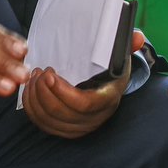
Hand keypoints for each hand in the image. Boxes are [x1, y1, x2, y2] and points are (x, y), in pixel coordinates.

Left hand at [20, 30, 145, 138]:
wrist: (107, 88)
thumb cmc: (111, 69)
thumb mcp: (120, 55)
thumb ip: (128, 44)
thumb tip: (138, 37)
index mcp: (108, 98)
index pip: (83, 103)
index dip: (62, 91)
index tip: (50, 72)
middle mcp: (94, 118)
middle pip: (61, 113)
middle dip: (43, 91)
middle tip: (38, 71)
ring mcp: (78, 127)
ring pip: (49, 120)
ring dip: (35, 98)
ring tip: (33, 77)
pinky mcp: (64, 130)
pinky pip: (42, 124)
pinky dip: (31, 108)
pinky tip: (29, 90)